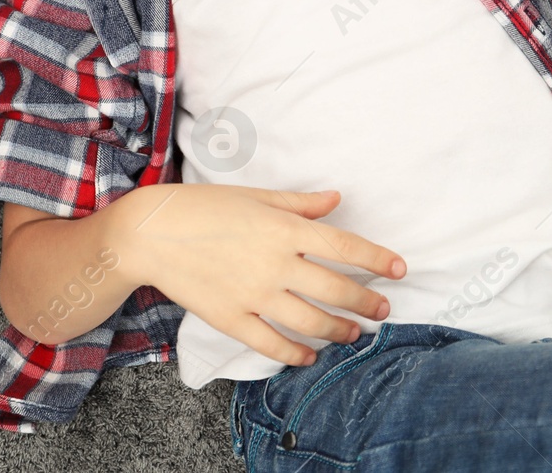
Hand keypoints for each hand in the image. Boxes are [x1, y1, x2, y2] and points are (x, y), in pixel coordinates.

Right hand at [113, 184, 404, 366]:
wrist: (150, 233)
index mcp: (284, 228)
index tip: (401, 270)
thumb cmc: (205, 207)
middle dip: (367, 302)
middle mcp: (275, 262)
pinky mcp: (231, 318)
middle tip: (384, 309)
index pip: (345, 246)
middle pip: (335, 288)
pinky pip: (271, 342)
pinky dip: (295, 353)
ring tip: (355, 333)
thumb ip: (300, 203)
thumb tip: (337, 199)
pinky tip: (309, 355)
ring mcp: (253, 294)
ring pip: (310, 321)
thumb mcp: (256, 196)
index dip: (377, 259)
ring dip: (339, 330)